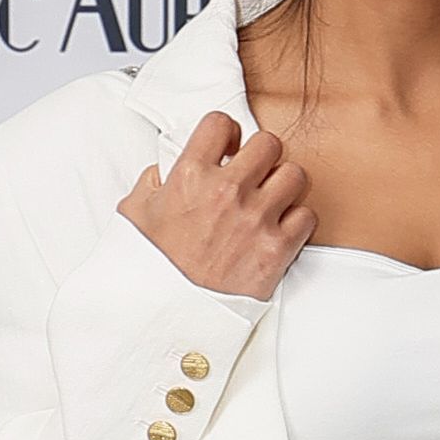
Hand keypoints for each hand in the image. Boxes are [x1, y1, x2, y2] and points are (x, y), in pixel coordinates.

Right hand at [120, 111, 315, 297]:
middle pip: (269, 143)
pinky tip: (278, 231)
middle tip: (253, 175)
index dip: (227, 134)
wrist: (165, 317)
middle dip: (261, 157)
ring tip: (269, 203)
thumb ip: (154, 182)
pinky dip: (297, 222)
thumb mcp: (133, 215)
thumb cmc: (148, 268)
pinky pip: (307, 216)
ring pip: (295, 175)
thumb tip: (169, 168)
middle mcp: (226, 192)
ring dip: (284, 186)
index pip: (221, 122)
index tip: (227, 149)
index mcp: (189, 176)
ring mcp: (255, 220)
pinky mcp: (276, 250)